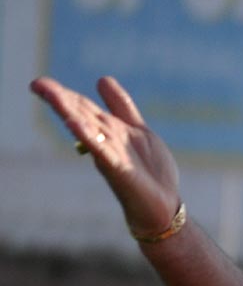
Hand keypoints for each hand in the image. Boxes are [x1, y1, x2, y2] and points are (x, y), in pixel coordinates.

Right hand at [30, 76, 181, 236]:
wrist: (163, 206)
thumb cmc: (150, 171)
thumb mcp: (139, 130)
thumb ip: (121, 107)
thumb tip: (101, 79)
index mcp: (110, 130)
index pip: (84, 108)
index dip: (65, 94)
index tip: (39, 83)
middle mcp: (106, 141)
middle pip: (81, 116)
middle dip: (61, 100)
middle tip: (37, 84)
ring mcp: (111, 156)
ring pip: (88, 130)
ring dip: (70, 113)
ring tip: (52, 96)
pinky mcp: (120, 170)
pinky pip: (103, 152)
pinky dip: (90, 139)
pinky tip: (75, 126)